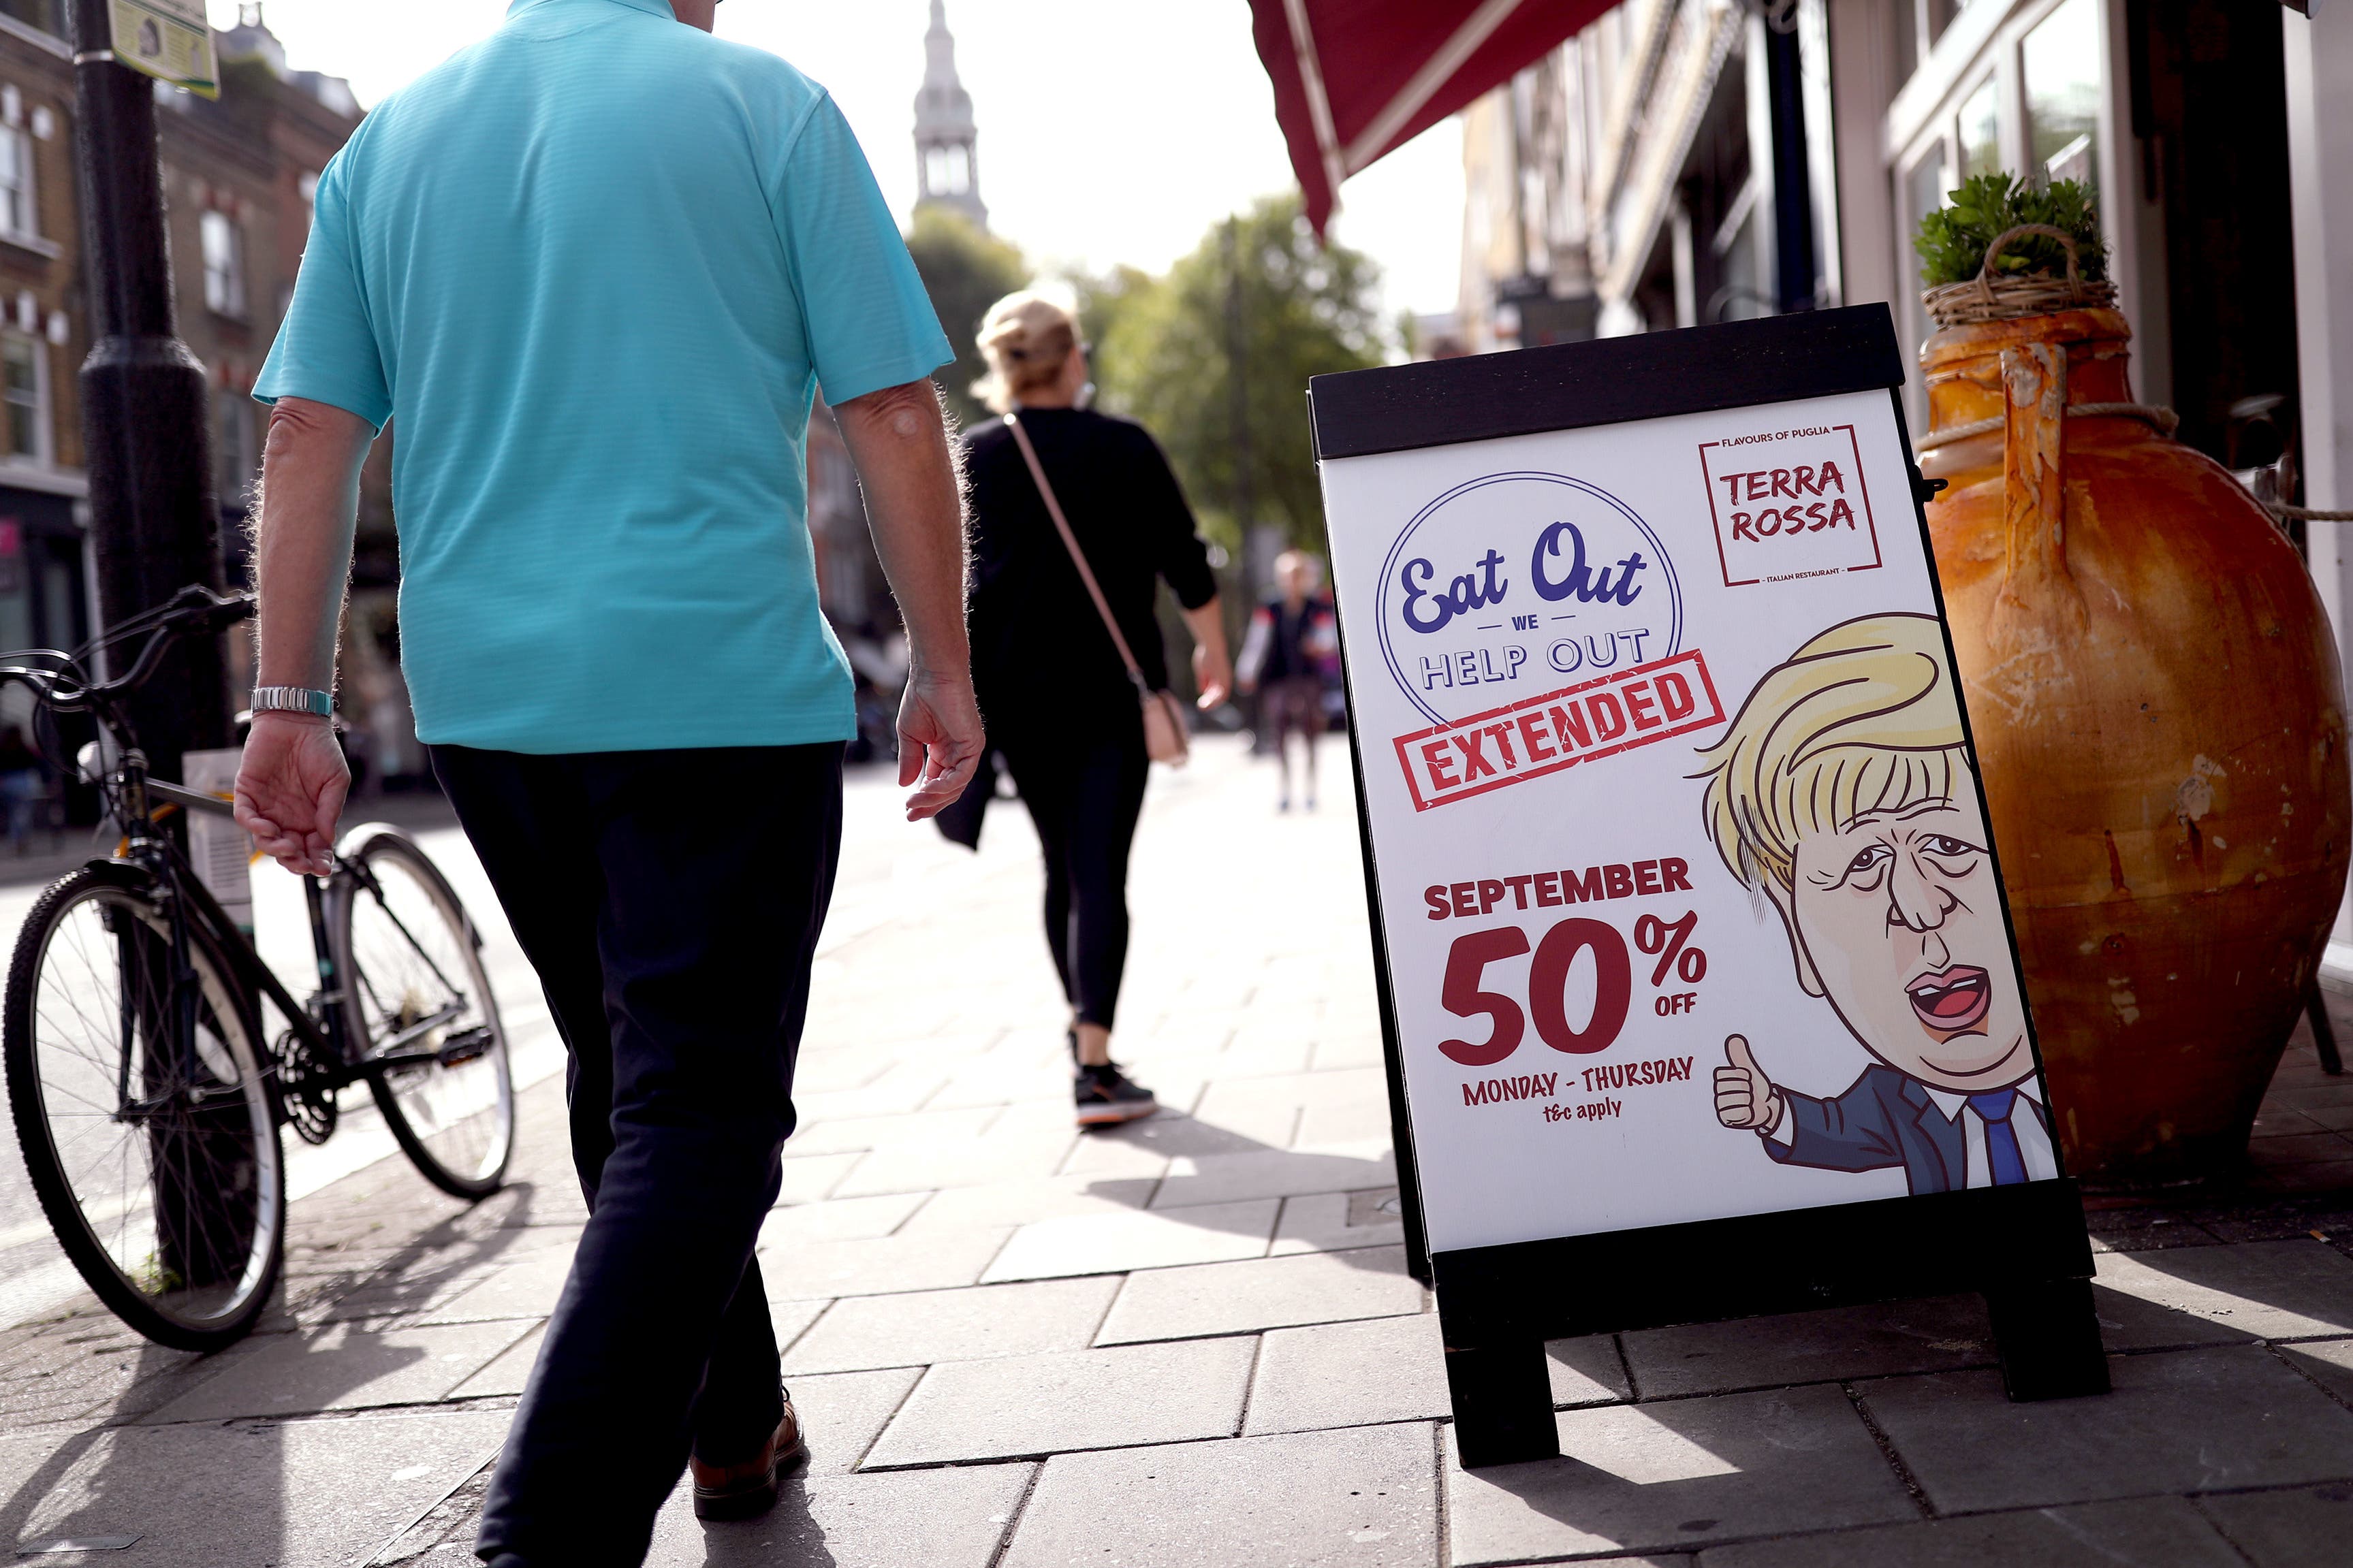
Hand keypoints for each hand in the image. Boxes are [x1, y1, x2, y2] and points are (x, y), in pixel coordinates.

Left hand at [234, 715, 348, 875]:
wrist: (297, 720)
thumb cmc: (320, 748)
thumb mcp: (336, 781)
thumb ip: (331, 810)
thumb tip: (328, 838)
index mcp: (311, 816)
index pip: (313, 846)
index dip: (318, 860)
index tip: (324, 867)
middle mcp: (288, 816)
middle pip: (288, 849)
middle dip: (295, 861)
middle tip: (302, 864)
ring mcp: (267, 807)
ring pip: (265, 839)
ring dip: (275, 848)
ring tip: (287, 848)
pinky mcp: (247, 793)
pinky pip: (245, 816)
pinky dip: (254, 827)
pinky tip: (268, 829)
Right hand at [896, 666, 983, 821]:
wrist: (931, 675)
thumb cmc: (920, 698)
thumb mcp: (909, 736)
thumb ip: (910, 761)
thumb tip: (904, 785)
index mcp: (944, 751)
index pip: (937, 783)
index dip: (924, 799)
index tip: (907, 811)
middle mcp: (958, 753)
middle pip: (949, 790)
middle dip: (930, 805)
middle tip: (910, 815)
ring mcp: (968, 750)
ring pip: (955, 786)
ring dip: (933, 798)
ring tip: (913, 802)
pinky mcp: (974, 744)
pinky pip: (962, 775)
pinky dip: (945, 786)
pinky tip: (926, 789)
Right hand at [1192, 641, 1232, 709]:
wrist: (1211, 645)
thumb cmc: (1206, 655)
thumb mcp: (1202, 670)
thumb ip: (1203, 680)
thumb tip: (1202, 691)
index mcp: (1221, 677)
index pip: (1218, 692)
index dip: (1210, 698)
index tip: (1202, 703)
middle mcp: (1225, 679)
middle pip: (1220, 696)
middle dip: (1210, 703)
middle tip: (1201, 708)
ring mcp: (1225, 679)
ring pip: (1221, 696)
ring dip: (1212, 703)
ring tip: (1202, 707)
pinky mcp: (1224, 679)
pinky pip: (1221, 693)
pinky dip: (1214, 699)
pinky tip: (1207, 702)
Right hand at [1714, 1034, 1782, 1133]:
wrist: (1764, 1106)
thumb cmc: (1754, 1087)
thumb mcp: (1748, 1069)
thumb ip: (1740, 1055)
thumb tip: (1734, 1038)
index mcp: (1719, 1079)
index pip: (1728, 1074)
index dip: (1742, 1075)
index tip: (1745, 1078)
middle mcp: (1717, 1093)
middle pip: (1736, 1087)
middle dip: (1747, 1088)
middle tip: (1748, 1091)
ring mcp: (1721, 1107)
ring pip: (1740, 1100)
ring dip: (1750, 1101)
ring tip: (1748, 1102)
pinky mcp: (1726, 1119)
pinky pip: (1741, 1112)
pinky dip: (1749, 1112)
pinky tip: (1747, 1111)